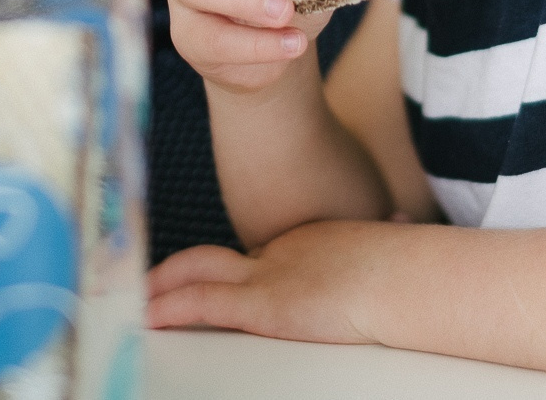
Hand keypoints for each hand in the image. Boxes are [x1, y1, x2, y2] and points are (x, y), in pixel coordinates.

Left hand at [145, 221, 387, 342]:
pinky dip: (169, 308)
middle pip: (214, 258)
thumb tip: (399, 228)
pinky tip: (146, 317)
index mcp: (307, 244)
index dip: (223, 267)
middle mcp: (280, 254)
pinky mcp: (264, 304)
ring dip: (162, 286)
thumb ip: (379, 247)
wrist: (411, 276)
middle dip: (178, 270)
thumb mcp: (387, 253)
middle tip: (148, 282)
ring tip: (133, 298)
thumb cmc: (409, 271)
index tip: (204, 275)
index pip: (254, 257)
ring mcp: (269, 275)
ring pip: (197, 273)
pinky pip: (203, 303)